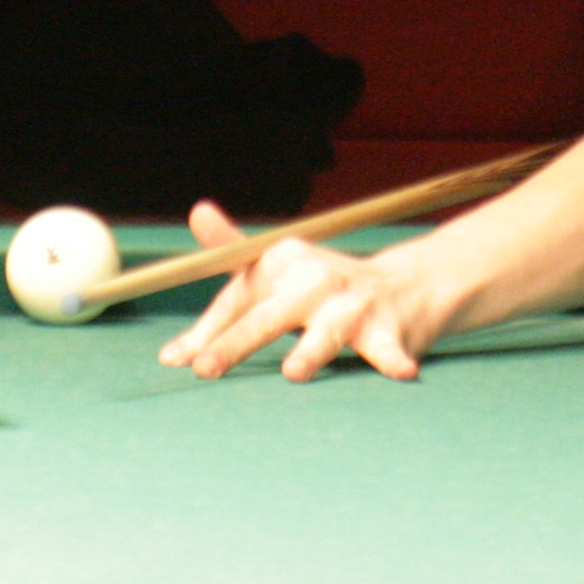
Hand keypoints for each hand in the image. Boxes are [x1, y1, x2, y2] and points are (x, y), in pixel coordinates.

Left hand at [157, 201, 439, 381]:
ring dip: (310, 351)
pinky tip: (402, 371)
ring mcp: (353, 305)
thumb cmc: (324, 284)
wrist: (407, 283)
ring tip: (294, 372)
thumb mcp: (278, 264)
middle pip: (269, 316)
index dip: (206, 332)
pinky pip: (388, 349)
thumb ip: (232, 252)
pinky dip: (393, 360)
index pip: (236, 301)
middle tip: (206, 368)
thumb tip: (196, 211)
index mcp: (283, 264)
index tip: (176, 359)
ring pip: (327, 333)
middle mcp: (315, 282)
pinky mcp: (389, 330)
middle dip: (236, 342)